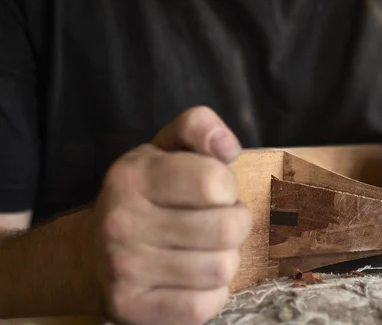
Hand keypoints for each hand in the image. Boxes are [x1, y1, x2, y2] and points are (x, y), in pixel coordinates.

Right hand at [89, 107, 252, 324]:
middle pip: (227, 228)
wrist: (92, 249)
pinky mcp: (130, 308)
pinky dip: (211, 292)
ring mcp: (122, 269)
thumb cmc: (147, 193)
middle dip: (235, 222)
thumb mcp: (167, 146)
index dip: (228, 187)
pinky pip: (205, 305)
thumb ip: (199, 127)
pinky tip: (193, 276)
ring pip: (222, 268)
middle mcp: (121, 221)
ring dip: (225, 257)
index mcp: (132, 175)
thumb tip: (228, 146)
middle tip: (217, 220)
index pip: (215, 182)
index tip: (214, 191)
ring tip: (205, 247)